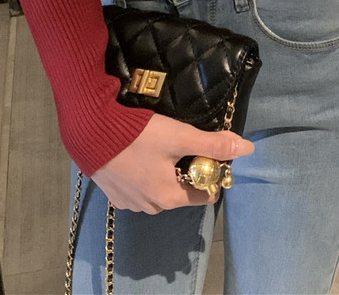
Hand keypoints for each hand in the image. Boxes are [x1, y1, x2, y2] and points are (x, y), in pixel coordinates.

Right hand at [90, 112, 253, 213]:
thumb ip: (214, 144)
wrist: (91, 132)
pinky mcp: (114, 193)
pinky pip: (141, 186)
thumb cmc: (139, 136)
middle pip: (183, 191)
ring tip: (163, 145)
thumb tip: (247, 148)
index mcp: (169, 198)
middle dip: (189, 169)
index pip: (205, 194)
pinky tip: (143, 152)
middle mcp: (150, 207)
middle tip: (185, 142)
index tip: (210, 151)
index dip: (212, 173)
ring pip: (161, 188)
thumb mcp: (181, 136)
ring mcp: (129, 202)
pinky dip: (147, 172)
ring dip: (168, 171)